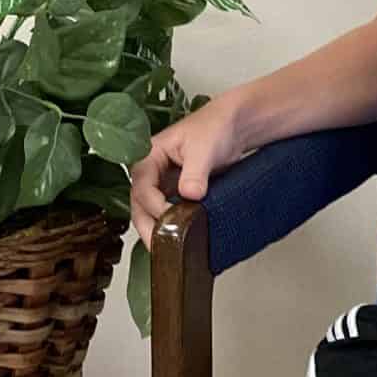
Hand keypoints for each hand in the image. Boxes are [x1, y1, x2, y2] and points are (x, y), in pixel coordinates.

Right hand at [129, 95, 250, 248]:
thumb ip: (195, 172)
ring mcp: (164, 185)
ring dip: (158, 230)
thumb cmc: (216, 127)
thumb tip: (190, 195)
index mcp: (149, 156)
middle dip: (148, 227)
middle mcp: (152, 172)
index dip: (154, 206)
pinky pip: (168, 214)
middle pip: (139, 204)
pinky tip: (182, 240)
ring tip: (170, 249)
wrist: (236, 126)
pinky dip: (172, 227)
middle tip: (162, 247)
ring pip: (151, 213)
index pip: (142, 187)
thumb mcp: (204, 148)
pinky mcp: (177, 195)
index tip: (171, 218)